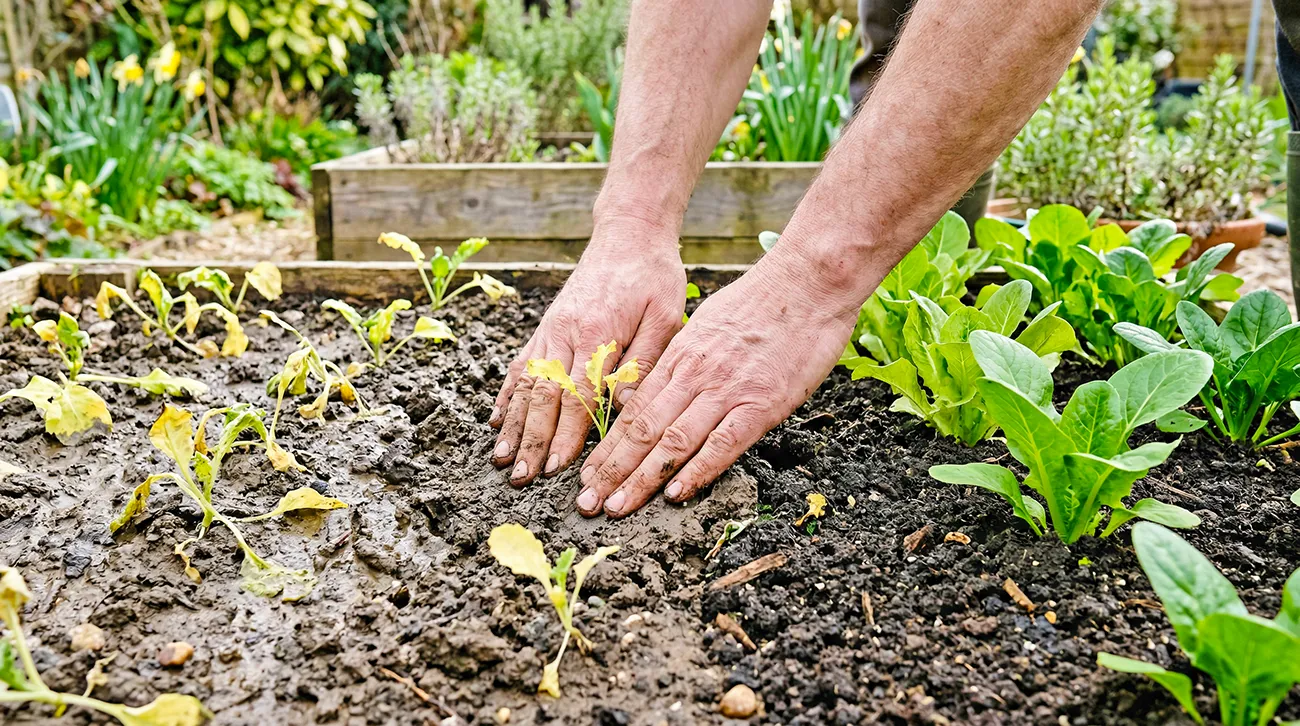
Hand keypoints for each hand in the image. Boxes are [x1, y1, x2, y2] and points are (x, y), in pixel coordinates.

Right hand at [490, 220, 685, 485]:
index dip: (566, 433)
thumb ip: (644, 361)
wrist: (628, 235)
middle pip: (544, 396)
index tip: (559, 467)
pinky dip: (507, 395)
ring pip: (525, 384)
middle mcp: (566, 334)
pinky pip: (521, 365)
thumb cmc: (653, 277)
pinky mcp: (546, 327)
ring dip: (513, 425)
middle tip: (522, 477)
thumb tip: (624, 406)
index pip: (578, 395)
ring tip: (503, 459)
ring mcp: (551, 331)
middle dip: (532, 440)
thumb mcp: (666, 316)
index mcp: (598, 334)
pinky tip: (497, 420)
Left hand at [574, 244, 860, 517]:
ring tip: (615, 507)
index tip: (588, 473)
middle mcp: (694, 376)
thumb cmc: (764, 302)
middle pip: (642, 430)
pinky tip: (674, 494)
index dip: (608, 446)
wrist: (808, 282)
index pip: (634, 410)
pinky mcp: (761, 404)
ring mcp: (726, 391)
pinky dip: (696, 471)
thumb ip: (686, 360)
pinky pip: (722, 444)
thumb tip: (665, 387)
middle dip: (610, 470)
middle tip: (586, 501)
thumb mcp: (710, 324)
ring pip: (672, 441)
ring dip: (640, 479)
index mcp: (681, 357)